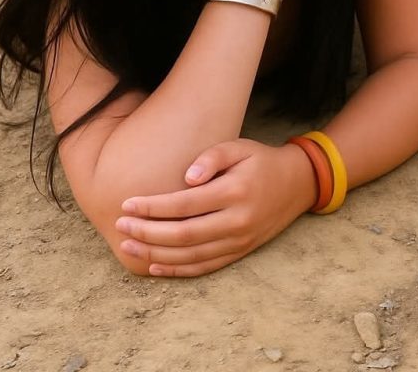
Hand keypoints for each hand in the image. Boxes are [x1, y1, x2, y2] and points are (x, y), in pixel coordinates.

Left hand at [114, 139, 315, 276]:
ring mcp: (240, 240)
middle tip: (120, 225)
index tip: (127, 203)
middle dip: (147, 232)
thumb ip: (211, 157)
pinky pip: (205, 267)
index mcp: (235, 191)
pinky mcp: (241, 251)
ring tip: (128, 245)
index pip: (184, 205)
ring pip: (191, 255)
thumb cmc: (260, 161)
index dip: (153, 207)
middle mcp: (238, 220)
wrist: (297, 184)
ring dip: (155, 254)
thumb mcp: (239, 147)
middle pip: (183, 234)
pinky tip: (154, 266)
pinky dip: (178, 269)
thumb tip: (186, 177)